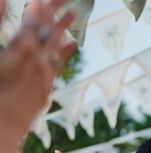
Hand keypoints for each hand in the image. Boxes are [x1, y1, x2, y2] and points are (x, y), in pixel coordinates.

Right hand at [0, 0, 75, 152]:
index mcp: (22, 50)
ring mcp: (44, 78)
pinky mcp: (44, 91)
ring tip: (73, 13)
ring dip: (63, 28)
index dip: (40, 4)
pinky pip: (58, 67)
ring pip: (56, 47)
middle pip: (49, 29)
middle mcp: (39, 62)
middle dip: (55, 10)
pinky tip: (71, 45)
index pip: (35, 19)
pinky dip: (64, 53)